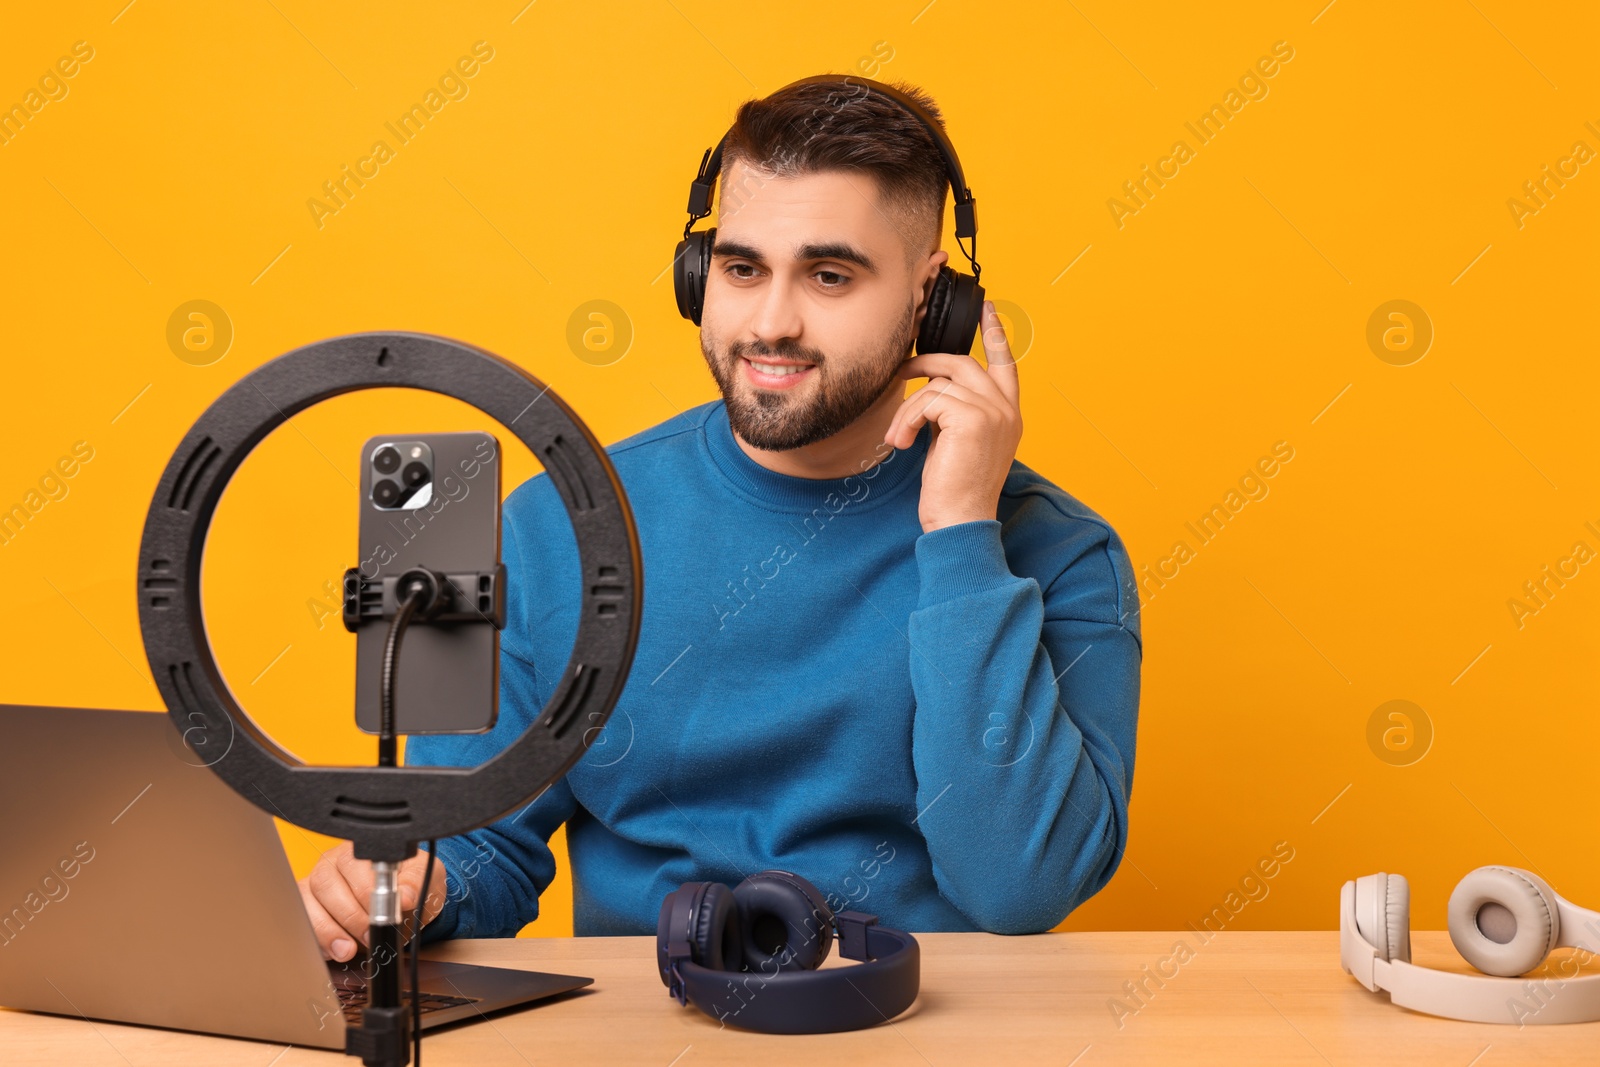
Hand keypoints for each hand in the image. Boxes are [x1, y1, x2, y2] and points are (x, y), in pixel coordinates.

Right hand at [297, 840, 449, 961]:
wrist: (404, 904)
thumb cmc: (410, 886)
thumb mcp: (425, 879)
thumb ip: (416, 884)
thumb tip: (405, 896)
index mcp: (363, 851)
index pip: (354, 863)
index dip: (365, 893)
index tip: (381, 915)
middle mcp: (335, 863)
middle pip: (326, 883)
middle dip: (349, 916)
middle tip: (368, 936)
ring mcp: (317, 883)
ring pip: (308, 902)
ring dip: (329, 930)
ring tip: (348, 949)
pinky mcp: (307, 906)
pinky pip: (301, 920)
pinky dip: (317, 938)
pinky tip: (335, 949)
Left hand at [885, 299, 1021, 532]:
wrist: (960, 520)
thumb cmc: (954, 488)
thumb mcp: (959, 442)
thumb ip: (957, 411)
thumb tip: (932, 389)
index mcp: (1008, 414)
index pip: (1006, 364)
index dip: (995, 334)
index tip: (986, 309)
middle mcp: (1007, 410)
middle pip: (963, 363)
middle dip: (927, 363)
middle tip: (901, 372)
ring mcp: (993, 412)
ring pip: (937, 386)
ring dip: (907, 409)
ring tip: (897, 437)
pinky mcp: (974, 418)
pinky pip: (928, 400)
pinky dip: (907, 419)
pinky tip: (901, 442)